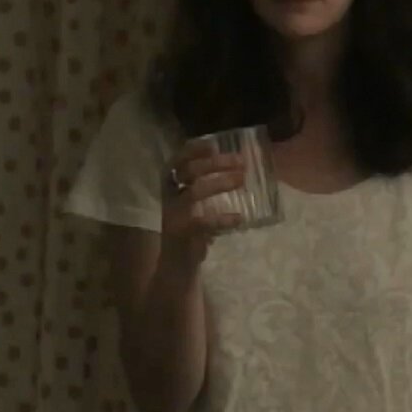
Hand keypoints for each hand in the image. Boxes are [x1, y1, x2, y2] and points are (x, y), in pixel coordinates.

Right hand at [158, 138, 246, 269]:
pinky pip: (202, 222)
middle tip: (241, 162)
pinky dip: (222, 218)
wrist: (176, 267)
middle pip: (189, 171)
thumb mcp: (197, 206)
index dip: (193, 150)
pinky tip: (239, 218)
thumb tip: (237, 168)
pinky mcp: (181, 234)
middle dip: (215, 163)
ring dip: (220, 183)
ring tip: (242, 180)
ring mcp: (174, 215)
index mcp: (171, 188)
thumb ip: (209, 188)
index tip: (214, 144)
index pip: (177, 161)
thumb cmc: (191, 233)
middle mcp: (169, 197)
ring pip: (194, 192)